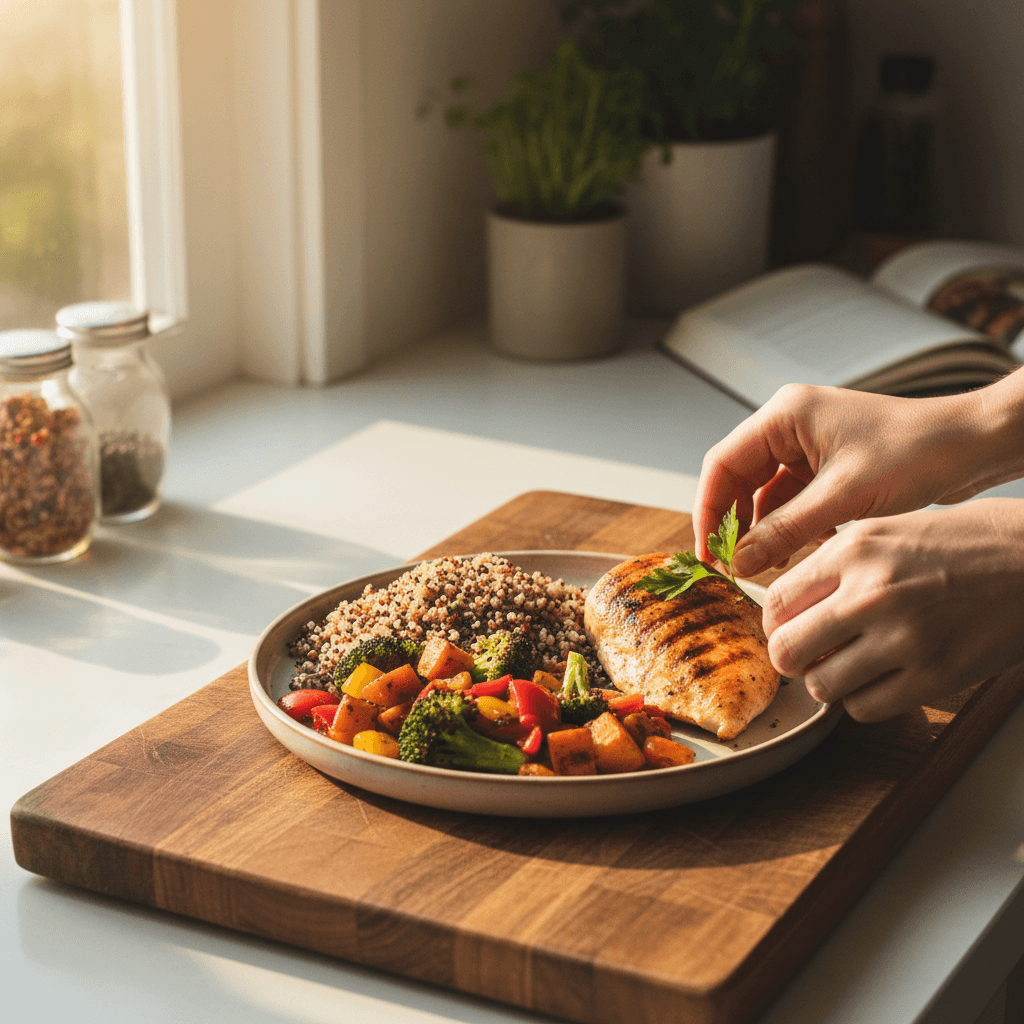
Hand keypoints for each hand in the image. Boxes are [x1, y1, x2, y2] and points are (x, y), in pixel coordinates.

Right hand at [694, 374, 1023, 576]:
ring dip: (766, 530)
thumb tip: (740, 560)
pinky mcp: (827, 466)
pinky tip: (807, 549)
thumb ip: (784, 531)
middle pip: (739, 480)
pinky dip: (794, 527)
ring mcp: (808, 446)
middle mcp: (790, 425)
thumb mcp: (842, 498)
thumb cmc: (918, 452)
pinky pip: (792, 500)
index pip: (722, 463)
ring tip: (769, 564)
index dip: (709, 510)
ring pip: (765, 495)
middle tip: (731, 565)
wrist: (973, 446)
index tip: (708, 551)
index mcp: (785, 415)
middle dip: (735, 524)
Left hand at [762, 499, 1023, 720]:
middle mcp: (871, 593)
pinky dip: (864, 699)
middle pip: (786, 650)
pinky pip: (865, 708)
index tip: (786, 626)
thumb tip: (789, 601)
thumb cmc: (967, 541)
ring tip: (850, 663)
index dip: (774, 622)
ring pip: (821, 686)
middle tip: (809, 652)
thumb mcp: (889, 528)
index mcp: (855, 550)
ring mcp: (904, 638)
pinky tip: (881, 677)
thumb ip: (834, 563)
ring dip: (828, 680)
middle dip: (791, 656)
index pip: (774, 602)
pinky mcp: (936, 675)